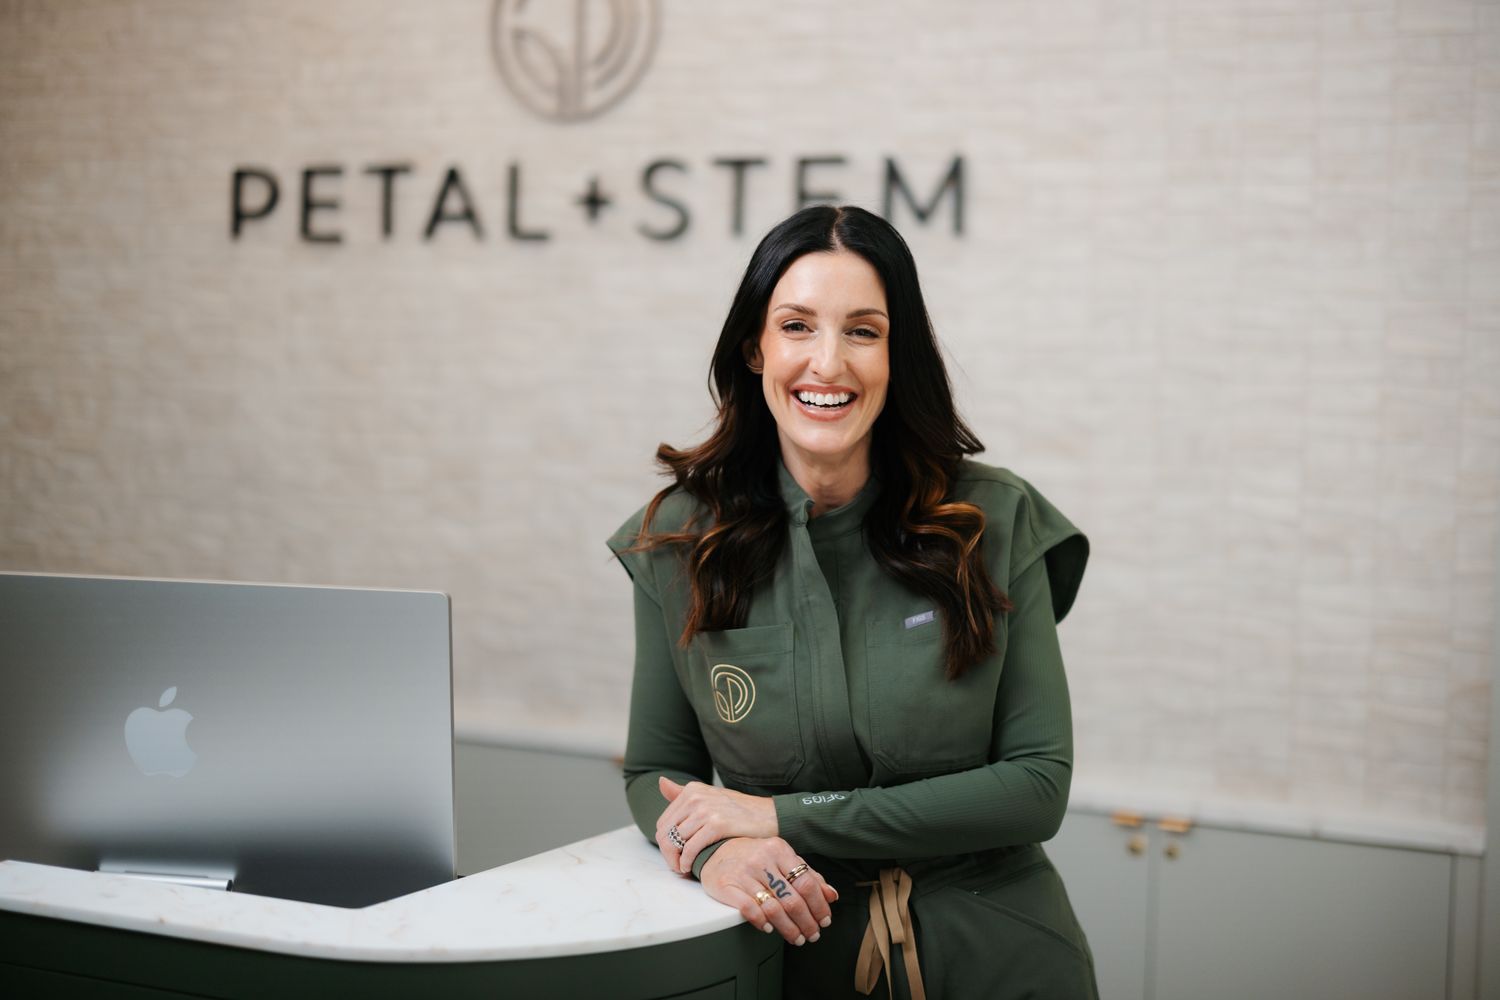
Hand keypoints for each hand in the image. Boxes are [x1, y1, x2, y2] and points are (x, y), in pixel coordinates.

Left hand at [655, 776, 777, 874]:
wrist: (769, 816)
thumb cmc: (739, 811)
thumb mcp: (710, 796)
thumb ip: (683, 793)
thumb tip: (661, 781)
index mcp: (692, 790)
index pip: (663, 822)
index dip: (665, 843)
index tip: (674, 855)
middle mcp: (696, 797)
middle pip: (665, 833)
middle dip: (667, 854)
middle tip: (676, 866)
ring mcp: (706, 810)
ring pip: (674, 842)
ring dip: (676, 861)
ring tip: (684, 869)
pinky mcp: (717, 824)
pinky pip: (690, 849)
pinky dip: (686, 862)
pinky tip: (690, 867)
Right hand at [699, 837, 838, 945]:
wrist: (715, 849)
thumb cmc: (753, 856)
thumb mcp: (782, 859)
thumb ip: (807, 875)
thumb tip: (831, 895)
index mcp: (779, 850)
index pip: (807, 883)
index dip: (819, 905)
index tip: (825, 920)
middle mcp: (762, 859)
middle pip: (792, 899)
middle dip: (807, 922)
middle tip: (812, 934)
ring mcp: (744, 873)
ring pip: (773, 908)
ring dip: (789, 929)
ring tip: (797, 938)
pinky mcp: (727, 886)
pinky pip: (749, 909)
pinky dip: (762, 923)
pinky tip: (770, 929)